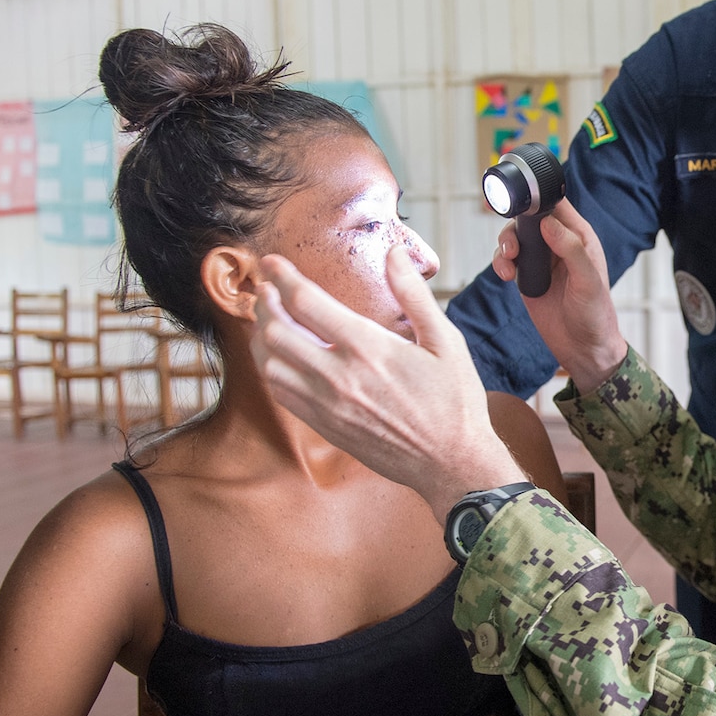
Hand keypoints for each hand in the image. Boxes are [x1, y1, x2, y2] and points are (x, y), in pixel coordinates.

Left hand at [251, 246, 525, 520]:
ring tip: (267, 319)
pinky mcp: (324, 426)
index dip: (281, 277)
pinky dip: (271, 368)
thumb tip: (393, 253)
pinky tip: (280, 356)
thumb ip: (414, 295)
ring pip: (269, 364)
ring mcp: (327, 405)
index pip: (305, 303)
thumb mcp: (446, 341)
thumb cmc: (455, 401)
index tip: (272, 262)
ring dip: (261, 336)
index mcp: (368, 348)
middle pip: (276, 331)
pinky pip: (281, 393)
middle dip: (264, 303)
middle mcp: (339, 377)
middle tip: (266, 288)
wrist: (451, 463)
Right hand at [492, 199, 627, 392]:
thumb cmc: (595, 314)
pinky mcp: (526, 276)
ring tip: (508, 262)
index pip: (556, 204)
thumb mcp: (588, 281)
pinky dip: (500, 263)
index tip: (522, 201)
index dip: (538, 197)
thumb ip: (570, 250)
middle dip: (514, 226)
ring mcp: (541, 259)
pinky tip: (506, 275)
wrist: (583, 348)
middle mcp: (558, 243)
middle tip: (513, 246)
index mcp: (578, 237)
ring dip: (505, 245)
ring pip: (514, 237)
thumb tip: (547, 223)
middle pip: (528, 217)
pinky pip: (507, 260)